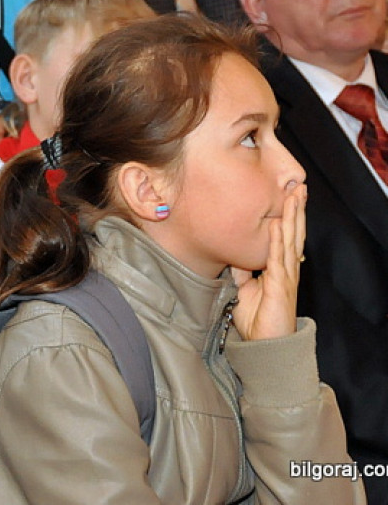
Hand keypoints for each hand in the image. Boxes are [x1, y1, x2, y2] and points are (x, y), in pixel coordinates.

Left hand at [230, 183, 306, 340]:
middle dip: (295, 209)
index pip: (285, 237)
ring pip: (290, 240)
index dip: (287, 216)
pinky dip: (278, 240)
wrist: (266, 345)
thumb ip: (241, 270)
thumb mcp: (243, 288)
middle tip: (299, 187)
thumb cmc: (257, 319)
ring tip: (294, 196)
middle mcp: (287, 268)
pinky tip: (277, 224)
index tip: (288, 195)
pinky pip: (279, 258)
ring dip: (292, 217)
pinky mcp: (281, 285)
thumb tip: (233, 253)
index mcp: (280, 268)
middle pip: (293, 233)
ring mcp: (286, 276)